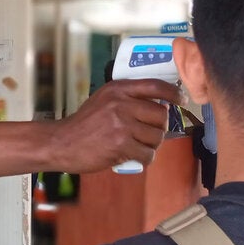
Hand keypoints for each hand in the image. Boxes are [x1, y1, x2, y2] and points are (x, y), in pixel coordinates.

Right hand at [49, 79, 185, 172]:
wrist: (62, 143)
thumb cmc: (83, 125)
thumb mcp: (103, 100)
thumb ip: (126, 98)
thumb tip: (159, 103)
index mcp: (118, 89)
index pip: (155, 85)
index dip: (173, 92)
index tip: (181, 99)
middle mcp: (121, 104)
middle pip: (161, 115)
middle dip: (159, 128)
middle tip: (148, 134)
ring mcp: (121, 124)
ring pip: (156, 137)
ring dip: (151, 145)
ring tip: (136, 146)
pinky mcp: (121, 145)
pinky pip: (147, 154)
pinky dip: (144, 158)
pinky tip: (133, 156)